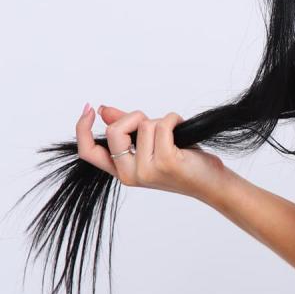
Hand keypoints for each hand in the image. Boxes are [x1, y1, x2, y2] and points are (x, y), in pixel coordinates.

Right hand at [76, 103, 230, 201]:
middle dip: (134, 117)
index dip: (82, 128)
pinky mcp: (166, 162)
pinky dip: (174, 119)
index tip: (90, 109)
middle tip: (153, 124)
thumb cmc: (184, 163)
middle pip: (114, 131)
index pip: (88, 152)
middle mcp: (130, 174)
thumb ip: (126, 130)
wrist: (212, 184)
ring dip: (161, 121)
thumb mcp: (150, 146)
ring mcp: (147, 170)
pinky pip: (162, 125)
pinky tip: (182, 128)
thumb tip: (104, 110)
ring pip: (143, 125)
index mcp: (122, 171)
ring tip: (175, 135)